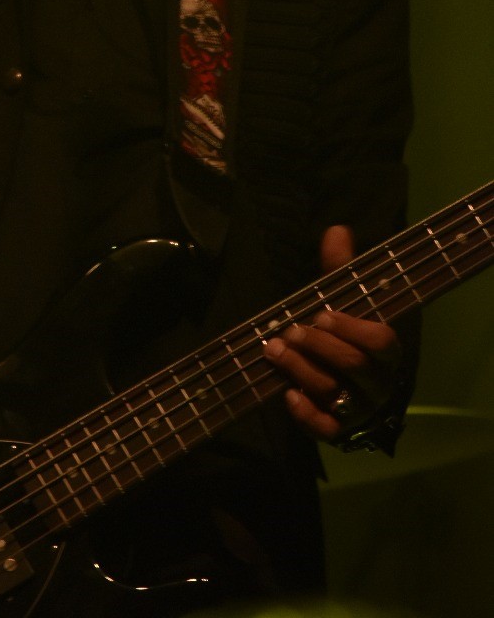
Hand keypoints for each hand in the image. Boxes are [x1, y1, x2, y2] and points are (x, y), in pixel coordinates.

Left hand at [263, 225, 401, 442]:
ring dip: (300, 370)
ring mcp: (360, 410)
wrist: (342, 382)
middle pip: (354, 366)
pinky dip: (306, 414)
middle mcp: (379, 383)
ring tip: (273, 350)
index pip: (381, 342)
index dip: (351, 328)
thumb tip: (336, 229)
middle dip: (318, 345)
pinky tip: (287, 395)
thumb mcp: (343, 299)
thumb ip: (340, 269)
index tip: (322, 314)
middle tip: (291, 330)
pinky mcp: (339, 431)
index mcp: (386, 351)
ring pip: (334, 393)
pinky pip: (326, 431)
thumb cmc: (342, 334)